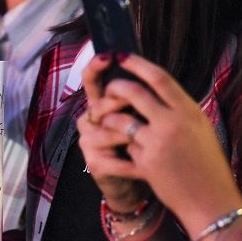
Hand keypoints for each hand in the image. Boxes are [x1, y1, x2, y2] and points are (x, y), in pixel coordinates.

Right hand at [76, 53, 151, 212]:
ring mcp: (89, 141)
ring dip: (133, 137)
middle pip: (102, 103)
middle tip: (143, 111)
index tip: (110, 56)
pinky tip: (146, 169)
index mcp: (103, 104)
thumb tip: (152, 71)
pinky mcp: (94, 163)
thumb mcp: (148, 118)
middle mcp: (91, 120)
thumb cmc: (147, 147)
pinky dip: (134, 164)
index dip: (96, 67)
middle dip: (123, 106)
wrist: (141, 184)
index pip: (93, 80)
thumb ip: (144, 97)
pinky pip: (114, 158)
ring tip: (149, 145)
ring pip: (109, 130)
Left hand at [80, 53, 241, 230]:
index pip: (159, 77)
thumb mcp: (200, 128)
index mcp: (189, 110)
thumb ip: (179, 110)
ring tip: (108, 120)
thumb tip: (155, 90)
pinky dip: (124, 147)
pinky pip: (125, 147)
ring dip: (110, 118)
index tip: (122, 56)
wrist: (212, 201)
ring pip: (120, 120)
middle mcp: (173, 123)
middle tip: (108, 89)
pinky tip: (129, 151)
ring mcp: (157, 143)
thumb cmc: (208, 164)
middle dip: (115, 88)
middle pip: (133, 92)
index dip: (136, 63)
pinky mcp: (146, 163)